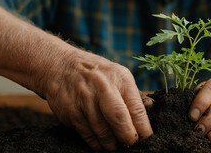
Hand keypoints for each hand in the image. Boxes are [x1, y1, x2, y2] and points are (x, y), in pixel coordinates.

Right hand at [38, 53, 152, 150]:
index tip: (146, 139)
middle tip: (131, 145)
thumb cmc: (95, 73)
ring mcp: (84, 99)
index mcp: (119, 77)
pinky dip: (96, 142)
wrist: (58, 65)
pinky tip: (101, 144)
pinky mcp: (71, 111)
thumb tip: (152, 108)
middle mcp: (102, 86)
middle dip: (127, 137)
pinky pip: (87, 133)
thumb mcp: (116, 74)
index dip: (143, 127)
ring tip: (115, 146)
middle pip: (119, 118)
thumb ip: (132, 93)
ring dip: (111, 143)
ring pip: (102, 130)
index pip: (136, 107)